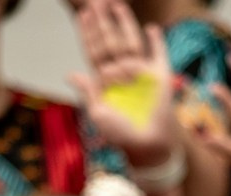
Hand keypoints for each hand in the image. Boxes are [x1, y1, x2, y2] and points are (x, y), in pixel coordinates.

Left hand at [70, 0, 176, 165]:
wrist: (147, 146)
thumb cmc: (120, 135)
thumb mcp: (98, 114)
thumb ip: (88, 92)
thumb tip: (70, 74)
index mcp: (104, 81)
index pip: (94, 51)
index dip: (88, 33)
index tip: (83, 15)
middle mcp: (122, 73)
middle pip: (110, 41)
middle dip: (103, 22)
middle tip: (96, 2)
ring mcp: (141, 73)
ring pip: (131, 41)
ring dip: (125, 23)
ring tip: (118, 5)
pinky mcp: (160, 76)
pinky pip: (159, 54)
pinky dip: (156, 41)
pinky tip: (151, 28)